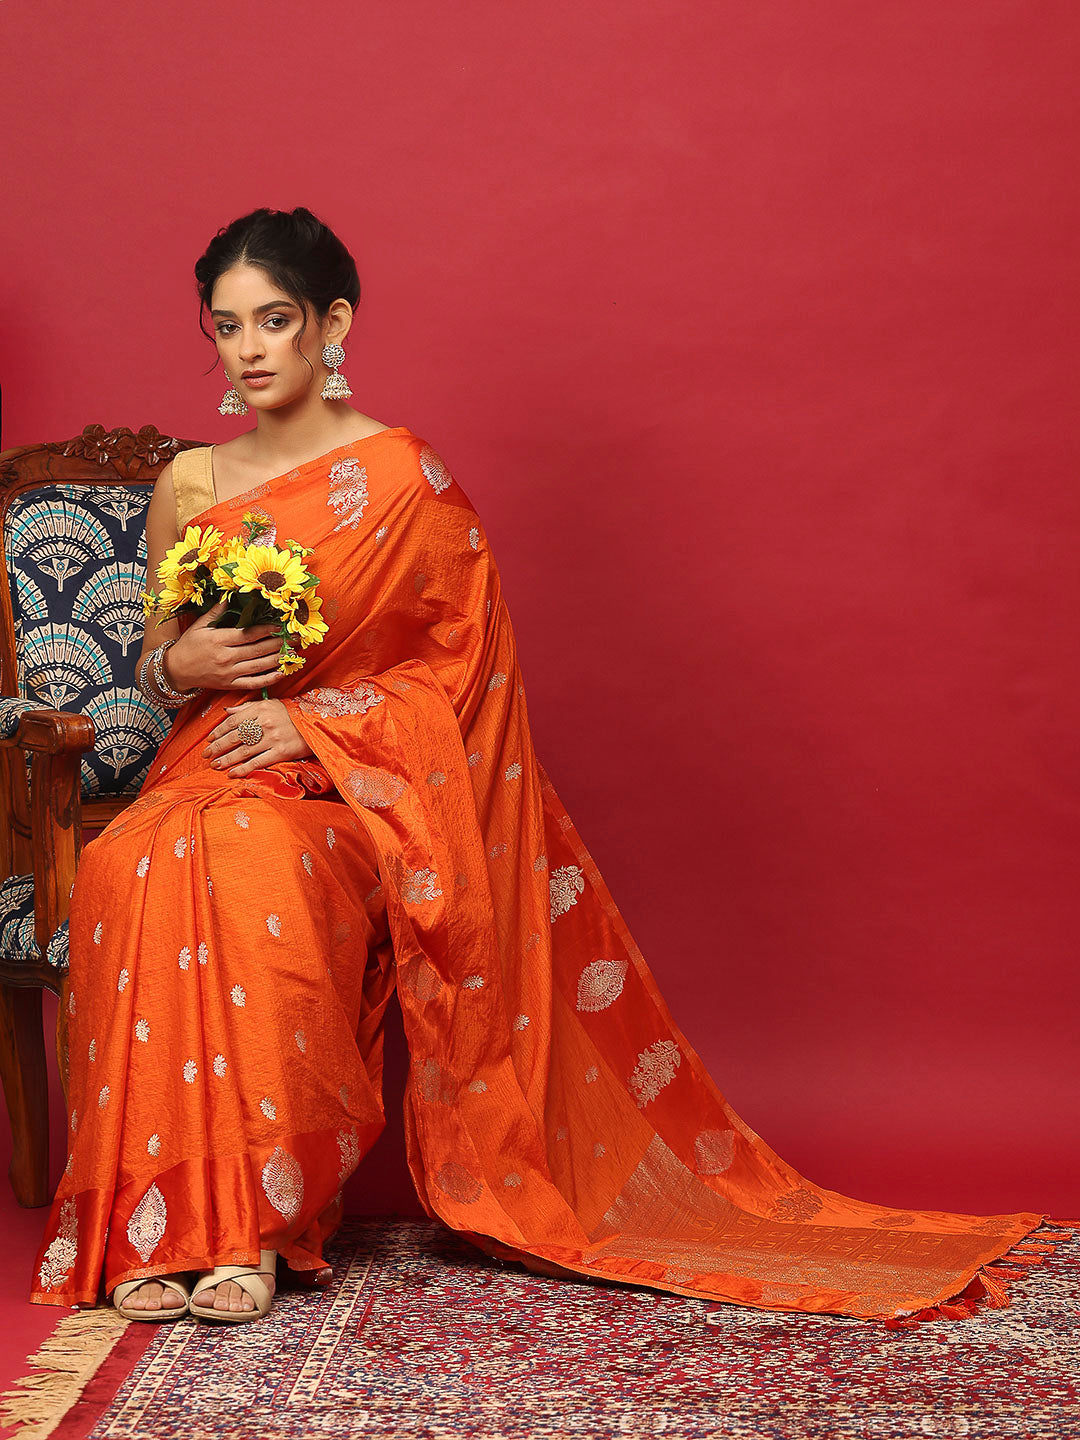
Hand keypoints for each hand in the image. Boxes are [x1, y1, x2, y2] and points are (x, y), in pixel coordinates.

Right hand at [168, 598, 289, 693]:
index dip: (267, 630)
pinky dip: (269, 680)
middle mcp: (225, 657)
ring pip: (258, 667)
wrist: (175, 670)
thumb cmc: (188, 646)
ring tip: (293, 652)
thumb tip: (228, 595)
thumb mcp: (199, 626)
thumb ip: (216, 612)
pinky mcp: (230, 685)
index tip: (281, 625)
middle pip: (257, 650)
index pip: (248, 634)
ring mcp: (229, 673)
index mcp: (218, 640)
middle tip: (295, 638)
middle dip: (279, 643)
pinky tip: (282, 673)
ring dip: (278, 659)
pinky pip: (253, 683)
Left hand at [204, 698, 312, 776]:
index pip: (233, 721)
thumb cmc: (292, 714)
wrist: (317, 724)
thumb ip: (247, 708)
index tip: (209, 739)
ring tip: (215, 765)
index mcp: (261, 709)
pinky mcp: (281, 752)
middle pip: (235, 736)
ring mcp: (273, 739)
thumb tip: (227, 711)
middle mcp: (265, 723)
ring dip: (227, 759)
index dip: (218, 731)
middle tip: (206, 754)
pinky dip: (243, 769)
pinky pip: (258, 762)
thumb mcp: (270, 704)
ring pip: (243, 751)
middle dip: (218, 747)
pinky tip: (232, 773)